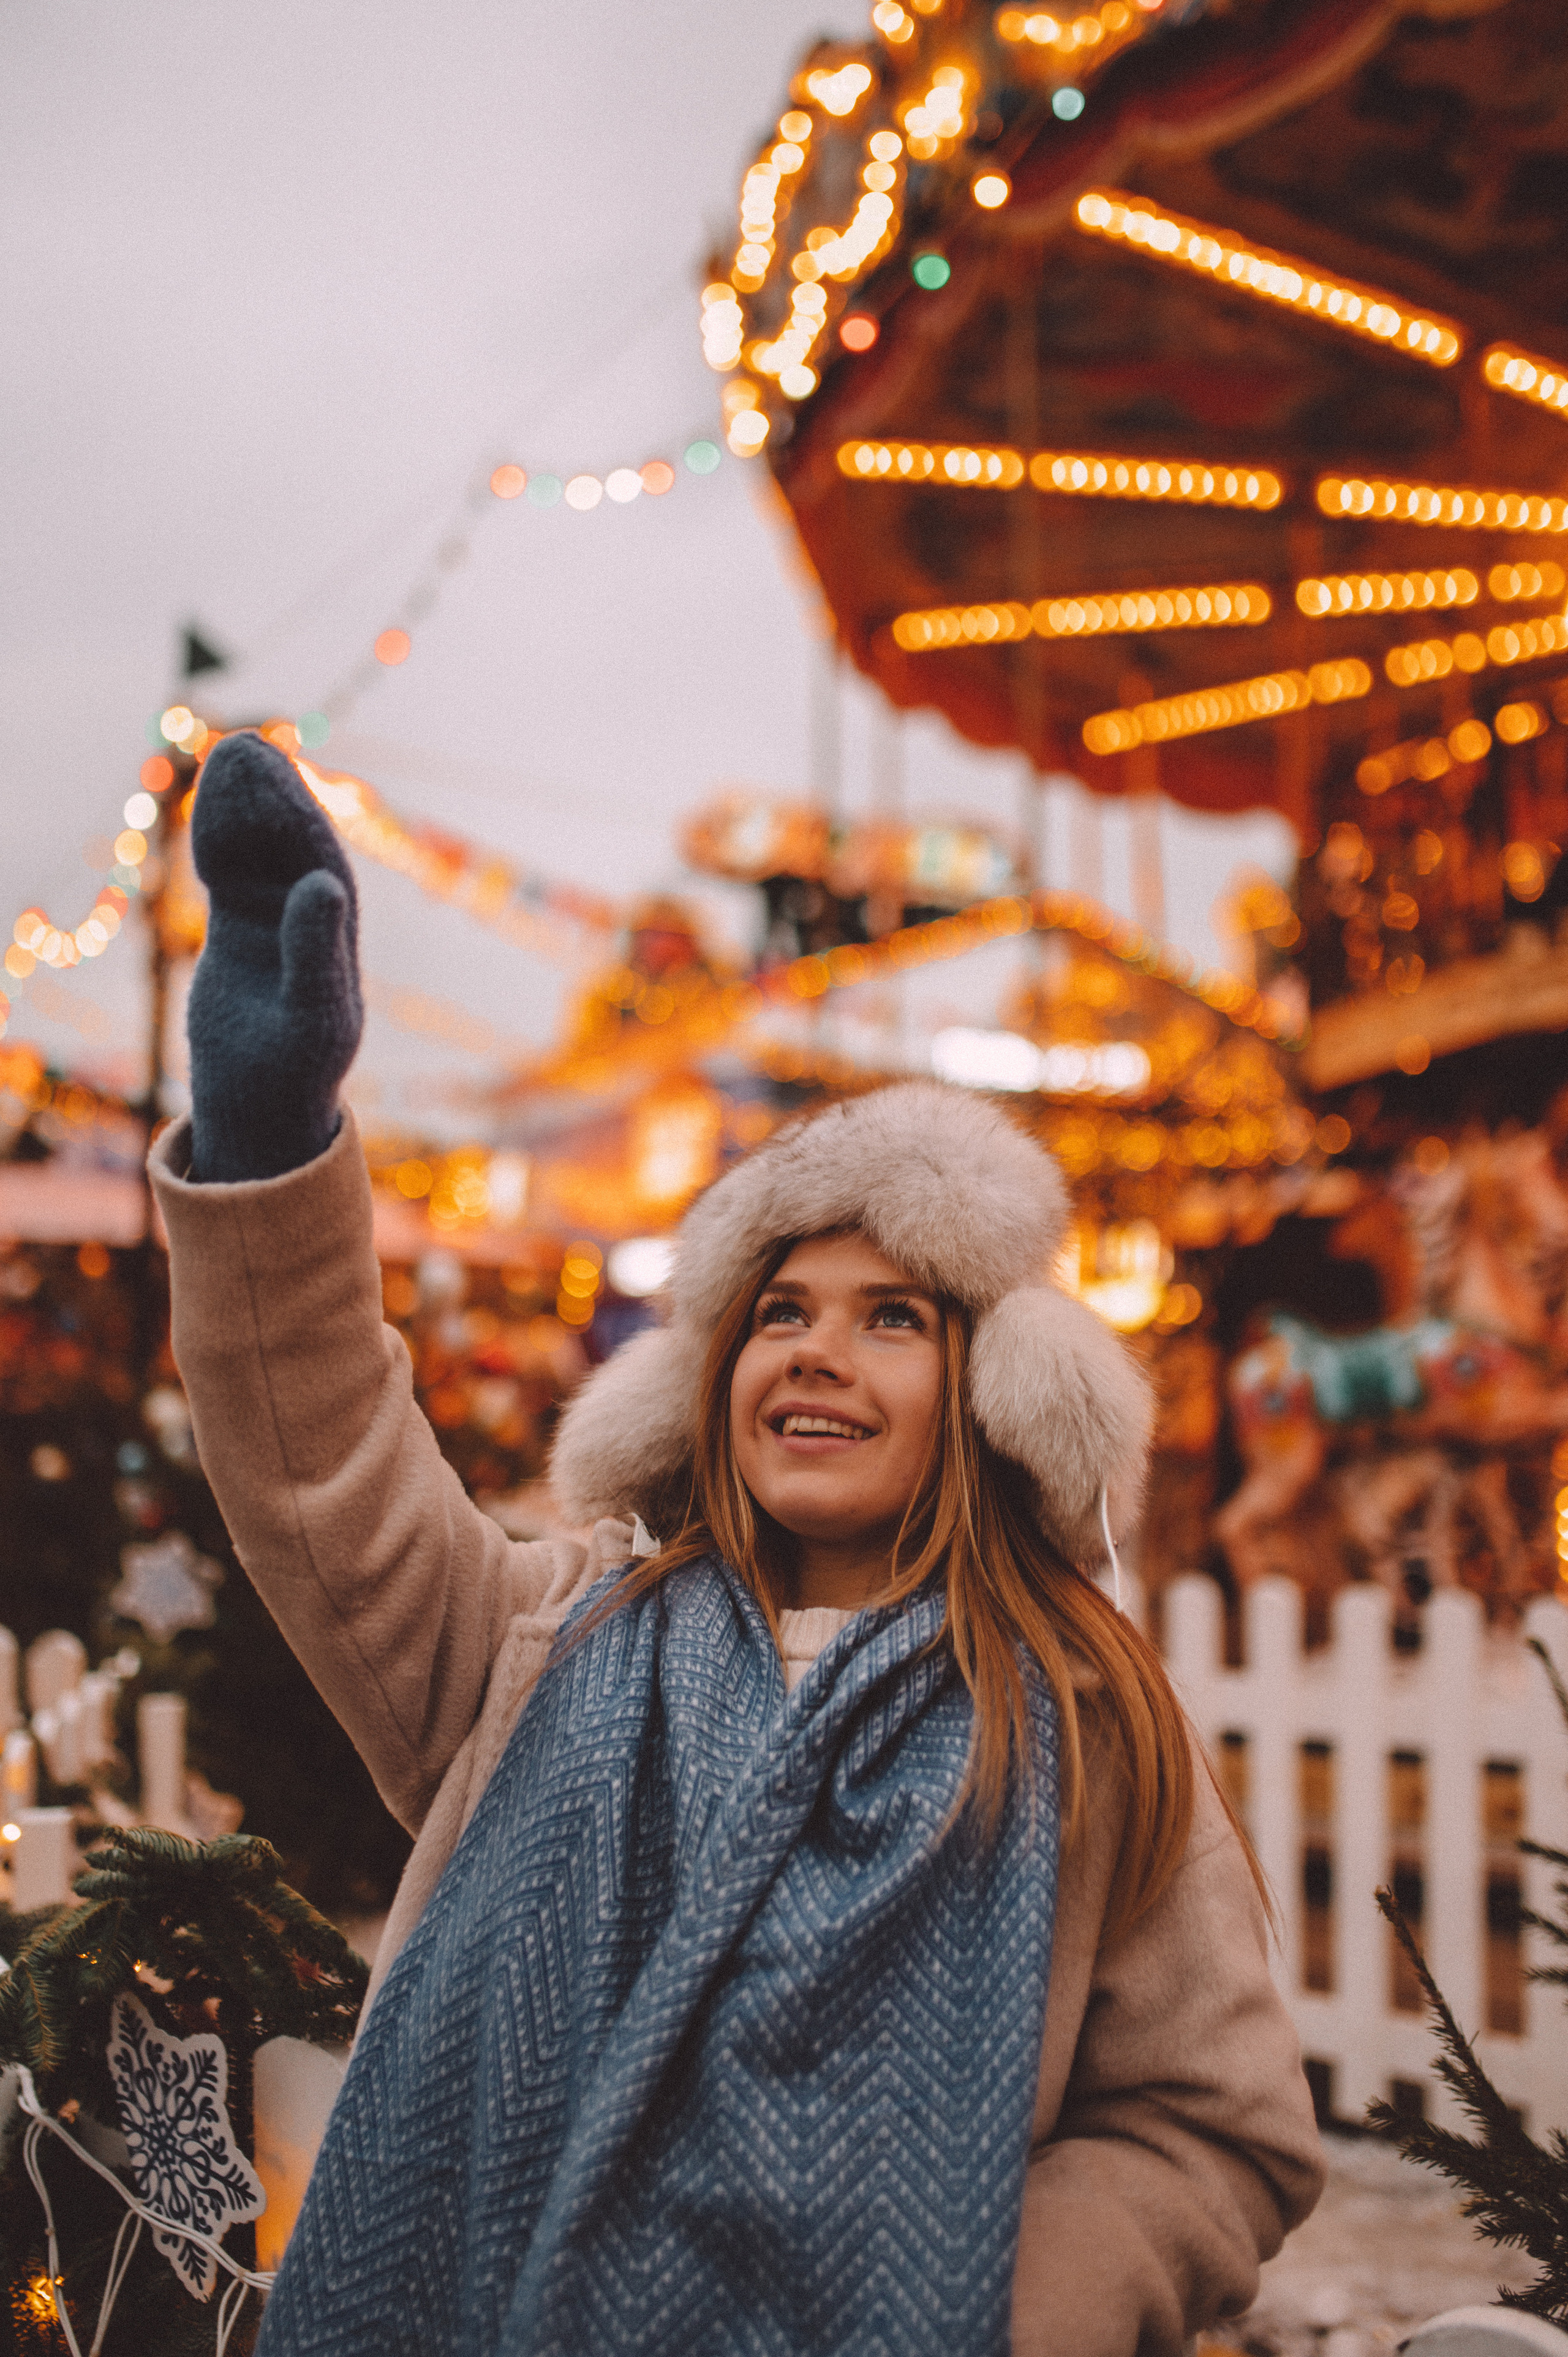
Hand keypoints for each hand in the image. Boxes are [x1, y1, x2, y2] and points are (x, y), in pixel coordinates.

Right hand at [185, 731, 362, 1182]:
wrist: (263, 1103)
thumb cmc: (297, 1071)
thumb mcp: (309, 1015)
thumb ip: (315, 951)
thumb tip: (323, 884)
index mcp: (335, 932)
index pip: (317, 860)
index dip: (295, 816)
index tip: (273, 775)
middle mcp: (308, 917)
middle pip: (287, 842)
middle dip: (267, 796)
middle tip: (242, 745)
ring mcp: (272, 918)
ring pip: (255, 851)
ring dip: (238, 807)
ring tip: (221, 755)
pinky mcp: (239, 927)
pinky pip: (228, 871)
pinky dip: (216, 839)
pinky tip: (201, 804)